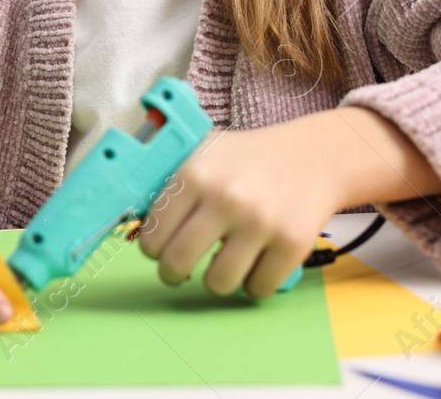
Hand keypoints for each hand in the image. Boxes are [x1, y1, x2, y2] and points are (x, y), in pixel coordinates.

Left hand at [134, 120, 350, 299]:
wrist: (313, 156)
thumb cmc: (248, 159)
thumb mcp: (203, 152)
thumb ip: (167, 179)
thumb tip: (127, 215)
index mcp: (194, 174)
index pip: (152, 236)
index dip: (154, 249)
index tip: (163, 247)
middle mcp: (225, 197)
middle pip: (177, 265)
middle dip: (175, 273)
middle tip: (182, 268)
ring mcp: (260, 222)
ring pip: (217, 284)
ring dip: (217, 279)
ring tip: (224, 261)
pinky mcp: (292, 243)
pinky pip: (257, 288)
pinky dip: (254, 283)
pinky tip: (256, 262)